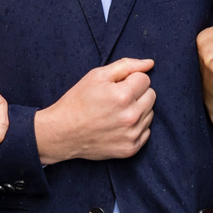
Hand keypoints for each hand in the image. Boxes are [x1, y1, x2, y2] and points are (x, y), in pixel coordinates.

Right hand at [33, 59, 155, 164]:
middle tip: (116, 99)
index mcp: (123, 96)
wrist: (61, 133)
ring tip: (116, 113)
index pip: (145, 79)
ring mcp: (132, 135)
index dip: (130, 80)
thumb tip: (150, 63)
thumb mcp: (97, 76)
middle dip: (137, 94)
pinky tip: (118, 126)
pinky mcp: (130, 149)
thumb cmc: (78, 101)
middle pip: (151, 95)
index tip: (116, 87)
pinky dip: (136, 128)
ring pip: (150, 113)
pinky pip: (146, 131)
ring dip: (137, 110)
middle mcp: (131, 116)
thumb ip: (127, 65)